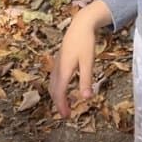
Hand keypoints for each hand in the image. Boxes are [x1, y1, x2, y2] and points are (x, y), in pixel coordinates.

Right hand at [48, 0, 111, 117]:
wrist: (80, 24)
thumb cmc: (85, 42)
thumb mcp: (88, 62)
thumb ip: (86, 80)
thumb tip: (87, 98)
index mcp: (64, 70)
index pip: (59, 93)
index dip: (61, 106)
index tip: (66, 116)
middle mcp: (57, 68)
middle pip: (53, 90)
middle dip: (58, 103)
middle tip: (66, 114)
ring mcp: (56, 64)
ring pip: (52, 84)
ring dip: (57, 96)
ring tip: (65, 104)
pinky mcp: (58, 60)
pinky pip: (54, 78)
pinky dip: (57, 87)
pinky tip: (63, 88)